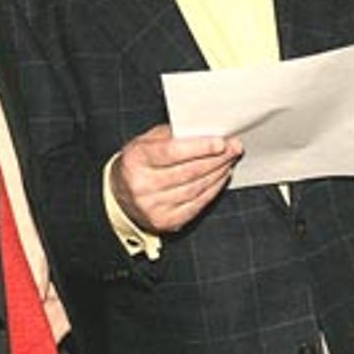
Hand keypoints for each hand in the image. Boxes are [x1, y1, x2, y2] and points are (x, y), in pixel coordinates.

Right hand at [110, 124, 242, 233]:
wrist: (119, 193)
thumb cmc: (139, 162)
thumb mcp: (147, 141)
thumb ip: (173, 135)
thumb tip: (208, 132)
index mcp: (136, 160)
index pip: (172, 152)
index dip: (200, 147)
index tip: (222, 142)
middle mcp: (142, 185)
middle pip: (189, 172)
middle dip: (217, 159)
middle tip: (234, 148)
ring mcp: (152, 206)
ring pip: (195, 188)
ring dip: (218, 173)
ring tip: (229, 161)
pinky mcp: (164, 221)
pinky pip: (196, 205)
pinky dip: (212, 190)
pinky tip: (220, 178)